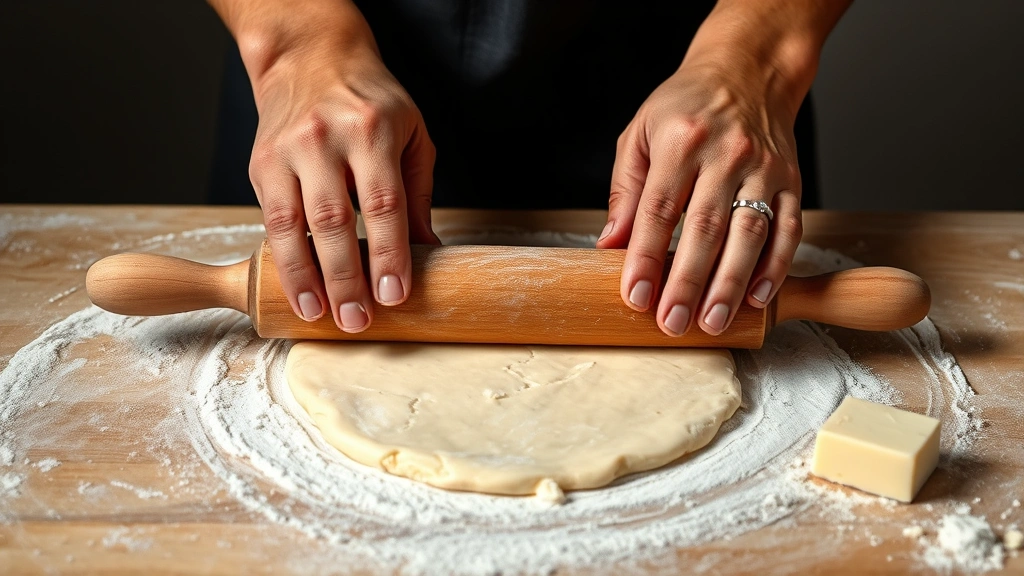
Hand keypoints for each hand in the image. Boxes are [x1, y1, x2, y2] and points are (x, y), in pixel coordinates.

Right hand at [231, 2, 437, 332]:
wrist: (310, 58)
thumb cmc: (370, 101)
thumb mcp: (410, 135)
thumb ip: (417, 195)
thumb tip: (431, 253)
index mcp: (372, 130)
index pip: (383, 202)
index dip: (389, 254)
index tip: (395, 294)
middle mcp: (326, 138)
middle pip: (335, 219)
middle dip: (347, 277)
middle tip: (358, 319)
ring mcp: (288, 150)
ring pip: (294, 224)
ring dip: (307, 277)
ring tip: (321, 314)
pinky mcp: (261, 164)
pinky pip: (272, 220)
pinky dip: (285, 260)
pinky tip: (298, 289)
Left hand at [596, 0, 847, 337]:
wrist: (748, 71)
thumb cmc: (686, 106)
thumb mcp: (640, 133)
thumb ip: (626, 190)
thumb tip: (610, 244)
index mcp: (680, 141)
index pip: (658, 210)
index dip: (644, 257)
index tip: (635, 295)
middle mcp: (725, 155)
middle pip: (703, 229)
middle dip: (686, 282)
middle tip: (672, 322)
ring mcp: (763, 169)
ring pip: (748, 235)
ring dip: (729, 284)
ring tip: (712, 322)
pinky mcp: (791, 181)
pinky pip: (788, 230)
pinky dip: (774, 268)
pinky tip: (757, 298)